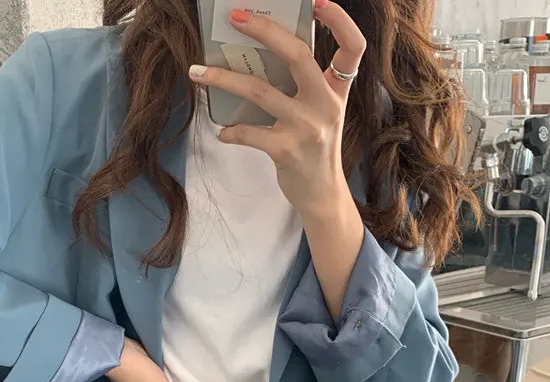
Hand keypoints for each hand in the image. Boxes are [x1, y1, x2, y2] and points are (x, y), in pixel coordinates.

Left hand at [188, 1, 365, 216]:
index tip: (316, 1)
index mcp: (337, 90)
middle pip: (297, 55)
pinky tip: (223, 131)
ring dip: (223, 79)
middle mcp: (325, 105)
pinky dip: (231, 131)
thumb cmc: (316, 148)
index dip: (339, 19)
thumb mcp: (323, 111)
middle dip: (264, 30)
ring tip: (197, 73)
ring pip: (260, 91)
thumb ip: (307, 84)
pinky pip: (249, 132)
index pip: (353, 46)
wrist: (322, 195)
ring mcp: (306, 128)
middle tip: (236, 18)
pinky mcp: (286, 151)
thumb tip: (265, 51)